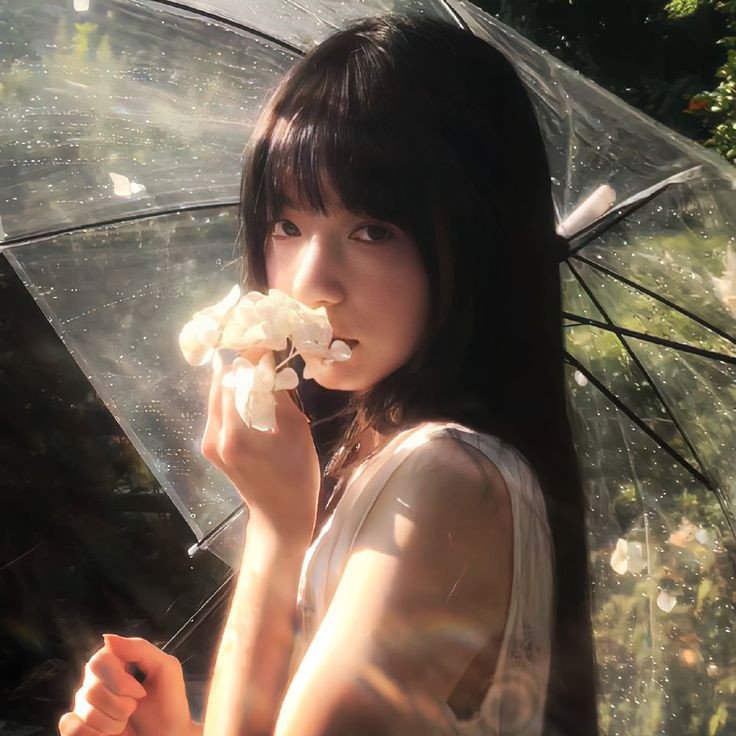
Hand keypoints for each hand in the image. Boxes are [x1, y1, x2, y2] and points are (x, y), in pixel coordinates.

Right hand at [58, 634, 197, 735]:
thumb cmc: (169, 703)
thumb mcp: (166, 668)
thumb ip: (139, 648)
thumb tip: (107, 638)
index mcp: (115, 661)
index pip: (98, 662)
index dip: (119, 681)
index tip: (140, 693)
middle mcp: (95, 680)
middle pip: (90, 690)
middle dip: (119, 705)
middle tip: (135, 708)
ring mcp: (84, 705)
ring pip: (83, 712)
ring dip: (111, 723)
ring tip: (125, 722)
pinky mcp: (79, 727)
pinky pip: (70, 728)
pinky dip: (91, 734)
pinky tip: (108, 734)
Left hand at [200, 347, 320, 544]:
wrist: (281, 516)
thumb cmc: (296, 476)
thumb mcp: (295, 430)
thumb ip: (277, 395)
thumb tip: (267, 363)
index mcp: (234, 433)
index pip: (233, 378)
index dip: (248, 356)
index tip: (265, 341)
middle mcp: (213, 435)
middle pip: (219, 384)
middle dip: (238, 363)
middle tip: (261, 348)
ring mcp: (209, 442)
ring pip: (217, 396)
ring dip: (236, 378)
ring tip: (260, 365)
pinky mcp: (212, 447)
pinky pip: (219, 410)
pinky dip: (234, 395)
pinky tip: (253, 390)